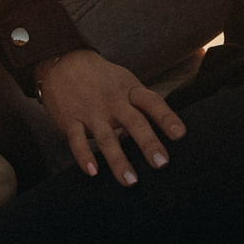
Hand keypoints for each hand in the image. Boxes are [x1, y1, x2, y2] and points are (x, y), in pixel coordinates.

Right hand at [32, 49, 183, 184]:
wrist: (63, 62)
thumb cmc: (102, 79)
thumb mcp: (125, 84)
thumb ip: (142, 106)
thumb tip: (163, 132)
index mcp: (129, 91)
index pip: (152, 103)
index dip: (166, 117)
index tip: (179, 134)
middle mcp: (113, 102)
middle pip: (133, 122)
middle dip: (148, 143)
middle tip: (161, 163)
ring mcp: (91, 111)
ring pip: (106, 138)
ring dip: (118, 160)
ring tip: (130, 181)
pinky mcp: (71, 120)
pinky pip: (77, 140)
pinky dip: (84, 156)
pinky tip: (93, 171)